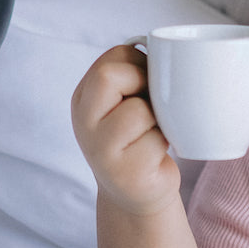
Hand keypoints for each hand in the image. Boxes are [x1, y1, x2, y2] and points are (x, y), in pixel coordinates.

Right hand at [71, 45, 184, 216]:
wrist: (136, 195)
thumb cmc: (139, 138)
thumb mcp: (126, 103)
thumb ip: (133, 76)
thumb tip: (165, 52)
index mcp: (83, 97)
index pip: (113, 56)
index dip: (141, 62)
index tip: (151, 80)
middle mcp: (83, 122)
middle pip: (109, 76)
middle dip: (144, 83)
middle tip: (154, 103)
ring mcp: (99, 150)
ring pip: (138, 110)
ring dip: (159, 118)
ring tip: (154, 131)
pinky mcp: (123, 173)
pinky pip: (154, 140)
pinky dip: (164, 143)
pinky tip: (155, 154)